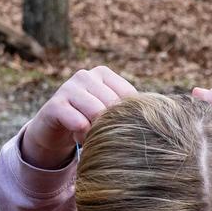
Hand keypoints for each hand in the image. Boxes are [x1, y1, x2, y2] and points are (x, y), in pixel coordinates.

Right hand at [21, 66, 136, 168]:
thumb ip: (130, 108)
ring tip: (93, 135)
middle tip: (105, 133)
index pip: (129, 95)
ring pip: (97, 112)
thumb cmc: (90, 120)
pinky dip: (83, 135)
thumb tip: (157, 113)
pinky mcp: (54, 105)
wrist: (54, 131)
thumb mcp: (110, 111)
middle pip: (114, 104)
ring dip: (98, 131)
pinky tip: (79, 137)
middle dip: (112, 124)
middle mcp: (85, 75)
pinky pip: (79, 123)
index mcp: (103, 74)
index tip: (120, 125)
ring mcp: (68, 88)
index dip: (128, 116)